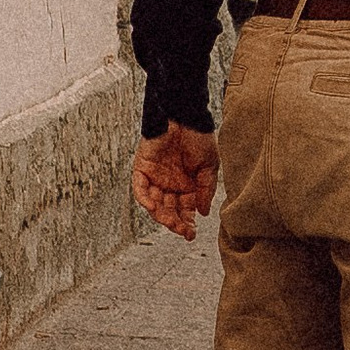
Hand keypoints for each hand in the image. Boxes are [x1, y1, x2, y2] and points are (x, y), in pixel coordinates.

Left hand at [134, 123, 218, 240]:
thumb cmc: (199, 138)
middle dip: (176, 223)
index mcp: (186, 185)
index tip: (192, 234)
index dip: (188, 223)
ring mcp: (155, 178)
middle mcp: (170, 184)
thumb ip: (205, 190)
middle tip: (184, 231)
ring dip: (162, 215)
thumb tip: (203, 213)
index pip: (185, 210)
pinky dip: (145, 199)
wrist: (184, 116)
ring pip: (155, 204)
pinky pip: (140, 189)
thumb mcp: (209, 167)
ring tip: (171, 223)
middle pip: (169, 210)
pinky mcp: (142, 169)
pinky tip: (153, 207)